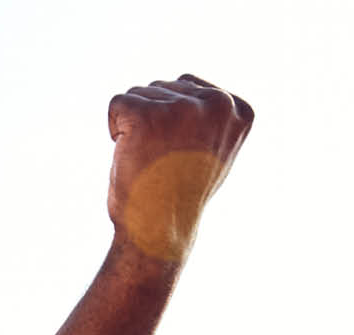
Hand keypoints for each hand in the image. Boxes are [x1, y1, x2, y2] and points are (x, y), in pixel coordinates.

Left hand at [106, 74, 252, 261]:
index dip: (173, 121)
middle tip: (165, 161)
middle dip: (153, 120)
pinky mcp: (147, 115)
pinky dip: (115, 130)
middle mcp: (217, 103)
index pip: (186, 86)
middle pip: (162, 87)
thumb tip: (188, 89)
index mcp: (238, 109)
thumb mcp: (212, 150)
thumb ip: (208, 116)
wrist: (160, 229)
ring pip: (139, 94)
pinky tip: (133, 156)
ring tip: (151, 161)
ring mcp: (182, 107)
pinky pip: (117, 104)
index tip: (183, 153)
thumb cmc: (179, 195)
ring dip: (134, 127)